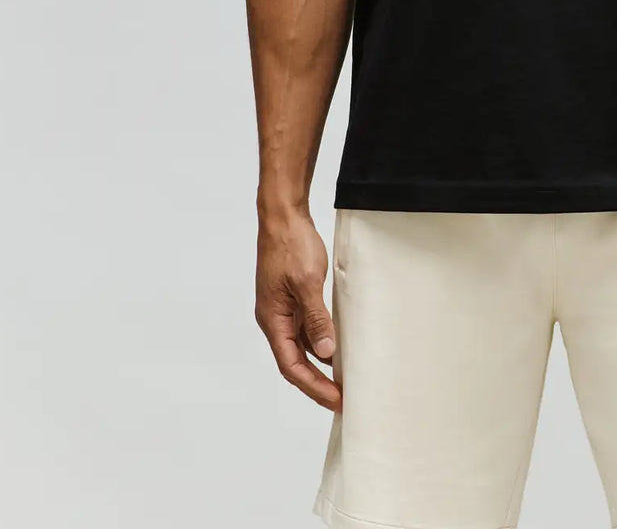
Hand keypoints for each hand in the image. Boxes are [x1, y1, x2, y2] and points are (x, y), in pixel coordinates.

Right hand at [254, 204, 340, 410]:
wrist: (283, 216)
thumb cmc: (290, 245)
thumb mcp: (306, 282)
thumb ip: (315, 318)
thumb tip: (326, 352)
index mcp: (273, 320)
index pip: (291, 366)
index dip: (313, 386)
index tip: (335, 400)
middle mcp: (275, 319)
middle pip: (295, 361)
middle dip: (317, 383)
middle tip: (342, 399)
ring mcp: (284, 308)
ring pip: (301, 345)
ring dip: (320, 364)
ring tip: (343, 379)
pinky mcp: (293, 297)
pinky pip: (306, 327)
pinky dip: (321, 340)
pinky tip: (338, 345)